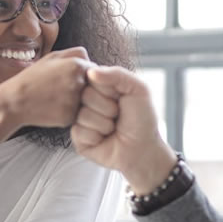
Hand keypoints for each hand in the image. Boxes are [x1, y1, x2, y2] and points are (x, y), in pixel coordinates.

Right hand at [0, 46, 92, 128]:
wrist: (15, 101)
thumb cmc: (33, 78)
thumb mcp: (52, 57)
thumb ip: (75, 53)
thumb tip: (92, 60)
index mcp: (76, 65)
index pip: (96, 71)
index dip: (85, 76)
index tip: (71, 79)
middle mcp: (79, 83)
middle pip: (94, 87)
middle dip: (84, 89)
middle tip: (62, 90)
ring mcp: (75, 101)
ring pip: (86, 102)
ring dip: (77, 102)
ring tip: (56, 98)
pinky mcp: (70, 117)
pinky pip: (77, 115)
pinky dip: (69, 113)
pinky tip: (54, 108)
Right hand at [70, 66, 176, 192]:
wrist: (144, 148)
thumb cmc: (142, 118)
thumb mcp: (138, 89)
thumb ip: (117, 74)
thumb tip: (90, 72)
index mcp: (100, 86)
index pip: (91, 76)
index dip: (108, 88)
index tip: (120, 96)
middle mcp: (88, 101)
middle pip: (85, 95)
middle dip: (107, 107)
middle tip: (118, 115)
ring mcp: (81, 118)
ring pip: (82, 114)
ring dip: (104, 124)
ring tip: (113, 128)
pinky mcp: (78, 137)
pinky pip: (79, 131)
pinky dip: (96, 136)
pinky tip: (104, 139)